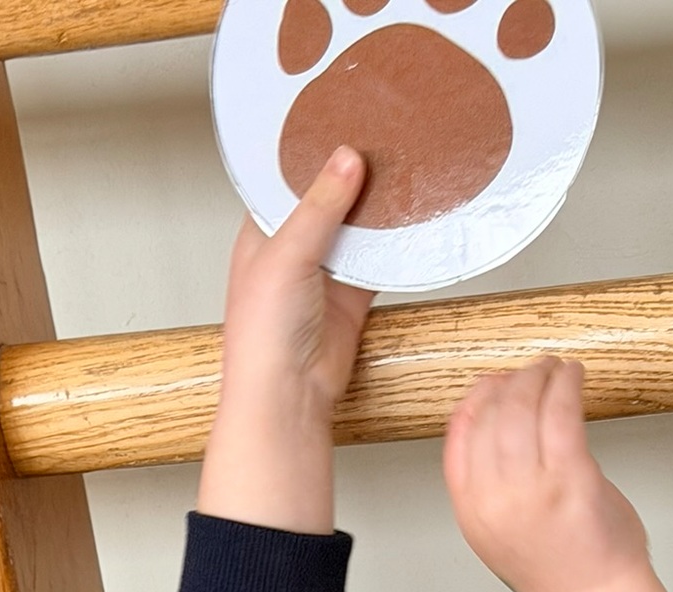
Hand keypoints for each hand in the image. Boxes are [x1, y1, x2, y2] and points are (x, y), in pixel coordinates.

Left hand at [197, 149, 373, 531]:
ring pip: (354, 227)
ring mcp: (323, 273)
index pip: (284, 176)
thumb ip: (318, 207)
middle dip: (349, 171)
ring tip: (402, 165)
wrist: (287, 396)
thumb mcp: (286, 255)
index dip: (308, 146)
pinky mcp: (351, 297)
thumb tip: (346, 158)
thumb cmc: (262, 335)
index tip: (338, 115)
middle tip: (381, 134)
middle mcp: (291, 248)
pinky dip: (393, 242)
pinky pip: (377, 260)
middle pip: (325, 198)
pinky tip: (411, 218)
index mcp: (261, 231)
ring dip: (375, 206)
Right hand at [445, 358, 672, 591]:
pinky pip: (561, 413)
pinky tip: (574, 376)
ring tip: (556, 369)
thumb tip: (498, 423)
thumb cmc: (561, 569)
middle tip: (535, 370)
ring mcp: (531, 490)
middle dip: (512, 381)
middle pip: (489, 415)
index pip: (459, 435)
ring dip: (539, 377)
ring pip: (522, 408)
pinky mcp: (571, 480)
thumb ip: (491, 487)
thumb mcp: (501, 532)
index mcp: (471, 512)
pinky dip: (566, 386)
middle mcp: (493, 500)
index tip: (496, 383)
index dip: (477, 399)